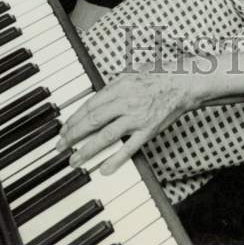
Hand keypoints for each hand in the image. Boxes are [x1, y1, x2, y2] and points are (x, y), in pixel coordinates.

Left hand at [59, 70, 191, 176]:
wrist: (183, 83)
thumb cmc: (157, 77)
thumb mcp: (131, 75)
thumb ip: (112, 88)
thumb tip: (94, 100)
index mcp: (119, 86)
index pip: (90, 105)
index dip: (74, 119)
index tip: (64, 129)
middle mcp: (125, 101)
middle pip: (93, 120)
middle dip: (73, 135)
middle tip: (60, 146)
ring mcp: (136, 117)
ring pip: (106, 135)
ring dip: (87, 149)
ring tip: (74, 160)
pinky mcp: (148, 130)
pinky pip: (129, 147)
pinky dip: (116, 159)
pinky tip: (104, 169)